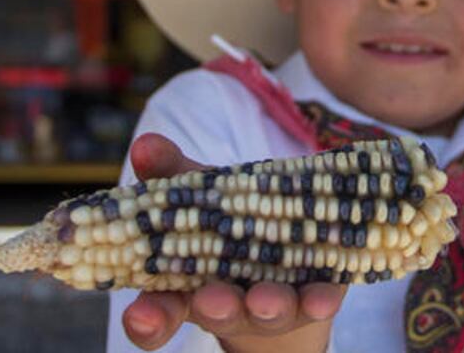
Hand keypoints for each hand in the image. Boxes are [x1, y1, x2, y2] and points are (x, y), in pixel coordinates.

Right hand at [121, 134, 346, 351]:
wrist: (291, 250)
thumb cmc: (230, 219)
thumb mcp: (201, 193)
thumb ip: (171, 172)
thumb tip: (145, 144)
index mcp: (187, 286)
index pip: (159, 313)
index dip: (149, 320)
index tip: (140, 316)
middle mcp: (229, 303)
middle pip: (216, 311)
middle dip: (214, 306)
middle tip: (211, 300)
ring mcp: (275, 302)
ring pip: (268, 310)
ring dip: (266, 304)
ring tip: (264, 299)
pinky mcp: (318, 293)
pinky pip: (318, 300)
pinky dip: (320, 299)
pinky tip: (323, 298)